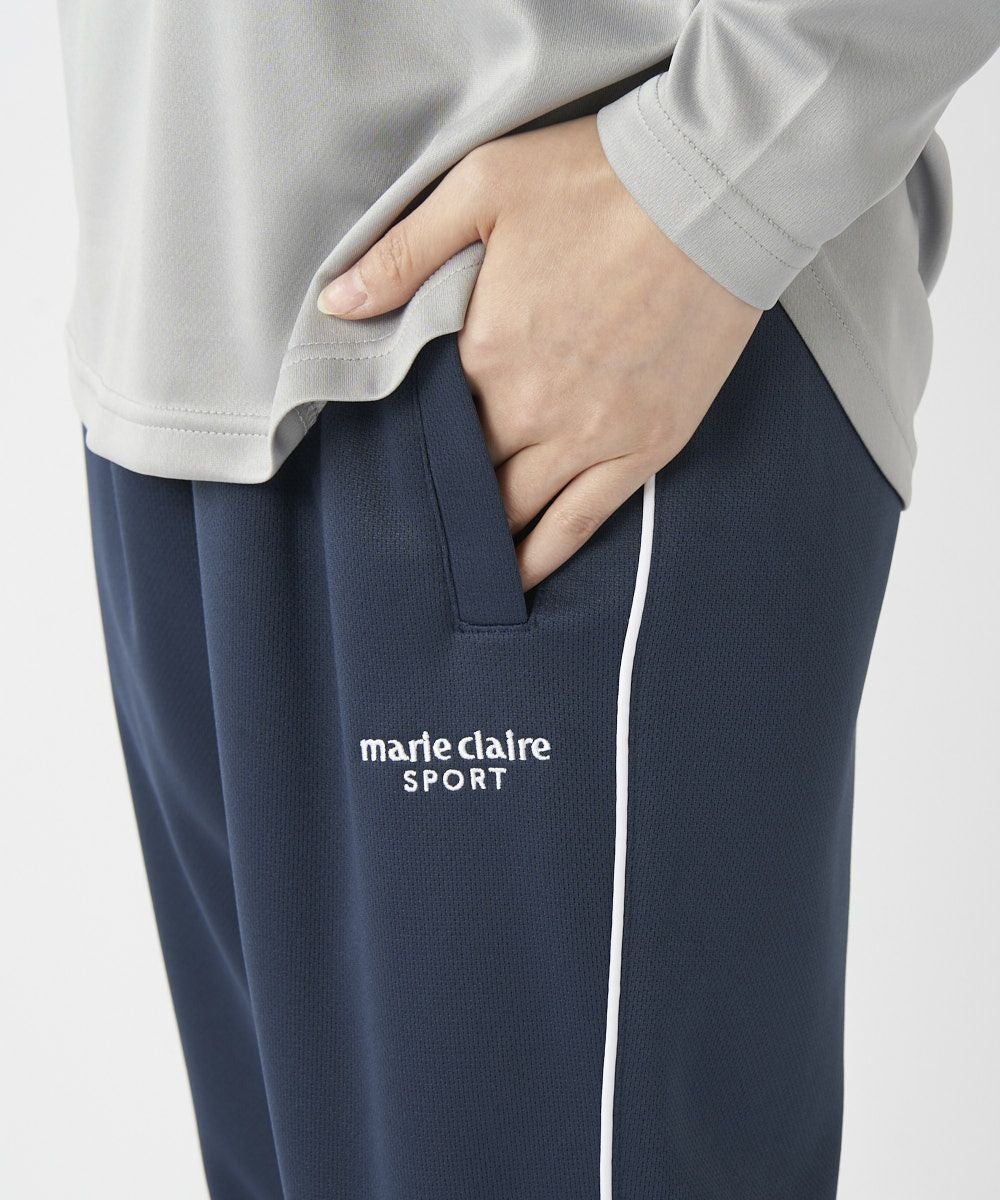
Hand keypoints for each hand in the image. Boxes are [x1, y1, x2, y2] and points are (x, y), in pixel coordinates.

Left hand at [318, 115, 762, 590]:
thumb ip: (403, 253)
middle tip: (419, 523)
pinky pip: (584, 521)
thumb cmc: (599, 180)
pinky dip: (548, 556)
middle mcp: (532, 408)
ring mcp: (592, 435)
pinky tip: (523, 580)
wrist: (716, 192)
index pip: (428, 421)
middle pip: (469, 475)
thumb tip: (334, 304)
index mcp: (484, 352)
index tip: (396, 457)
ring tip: (459, 567)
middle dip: (443, 498)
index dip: (411, 442)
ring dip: (486, 539)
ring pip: (519, 511)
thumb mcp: (482, 185)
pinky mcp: (646, 446)